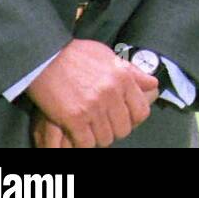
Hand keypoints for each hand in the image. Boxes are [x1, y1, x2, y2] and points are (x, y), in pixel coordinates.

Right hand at [26, 39, 159, 147]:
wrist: (46, 56)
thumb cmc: (77, 54)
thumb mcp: (110, 57)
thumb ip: (132, 72)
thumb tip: (152, 84)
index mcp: (123, 78)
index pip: (141, 112)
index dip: (133, 119)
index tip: (123, 118)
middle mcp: (112, 93)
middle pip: (123, 128)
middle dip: (114, 129)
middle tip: (103, 125)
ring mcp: (93, 107)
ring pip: (105, 138)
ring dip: (97, 137)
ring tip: (89, 129)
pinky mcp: (74, 118)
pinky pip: (86, 142)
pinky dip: (82, 142)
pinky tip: (77, 133)